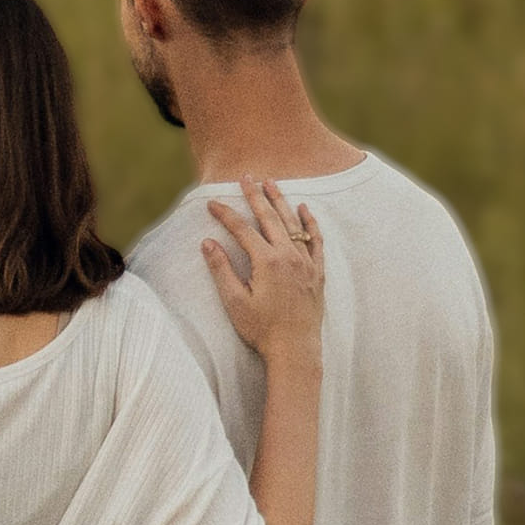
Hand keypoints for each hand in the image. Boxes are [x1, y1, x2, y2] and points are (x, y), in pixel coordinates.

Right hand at [201, 176, 324, 360]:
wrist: (296, 349)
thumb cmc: (262, 329)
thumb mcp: (235, 302)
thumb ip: (221, 270)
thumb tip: (207, 243)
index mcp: (267, 262)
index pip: (241, 229)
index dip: (225, 214)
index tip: (212, 203)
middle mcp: (289, 256)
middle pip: (268, 217)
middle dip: (254, 195)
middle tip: (245, 176)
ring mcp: (306, 262)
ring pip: (292, 223)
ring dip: (280, 201)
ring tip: (271, 183)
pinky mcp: (317, 271)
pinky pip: (316, 240)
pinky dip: (310, 223)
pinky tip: (304, 209)